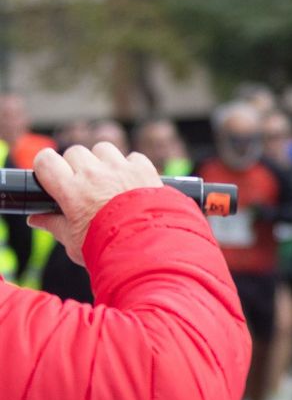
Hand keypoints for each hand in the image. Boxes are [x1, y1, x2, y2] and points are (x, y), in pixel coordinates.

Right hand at [28, 144, 162, 264]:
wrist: (148, 250)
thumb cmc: (106, 248)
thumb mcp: (73, 241)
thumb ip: (54, 225)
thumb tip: (36, 218)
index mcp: (71, 190)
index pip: (45, 160)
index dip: (46, 166)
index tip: (52, 174)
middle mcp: (94, 174)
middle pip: (75, 152)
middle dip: (76, 165)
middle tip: (83, 185)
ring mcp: (120, 169)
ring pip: (103, 149)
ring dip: (103, 161)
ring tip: (109, 181)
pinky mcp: (144, 170)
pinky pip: (133, 157)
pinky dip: (131, 166)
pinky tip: (132, 183)